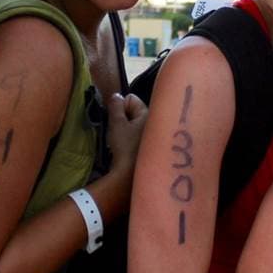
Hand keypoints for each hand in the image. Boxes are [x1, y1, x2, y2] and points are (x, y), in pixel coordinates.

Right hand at [101, 92, 147, 218]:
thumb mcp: (117, 125)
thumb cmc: (125, 147)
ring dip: (127, 130)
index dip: (119, 107)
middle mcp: (158, 122)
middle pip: (135, 112)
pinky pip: (139, 137)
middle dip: (124, 118)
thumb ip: (115, 107)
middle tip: (117, 130)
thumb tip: (116, 96)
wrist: (130, 177)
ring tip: (120, 141)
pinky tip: (126, 150)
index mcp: (151, 113)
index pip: (131, 99)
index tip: (114, 119)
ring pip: (137, 125)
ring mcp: (156, 136)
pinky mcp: (153, 149)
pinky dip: (132, 140)